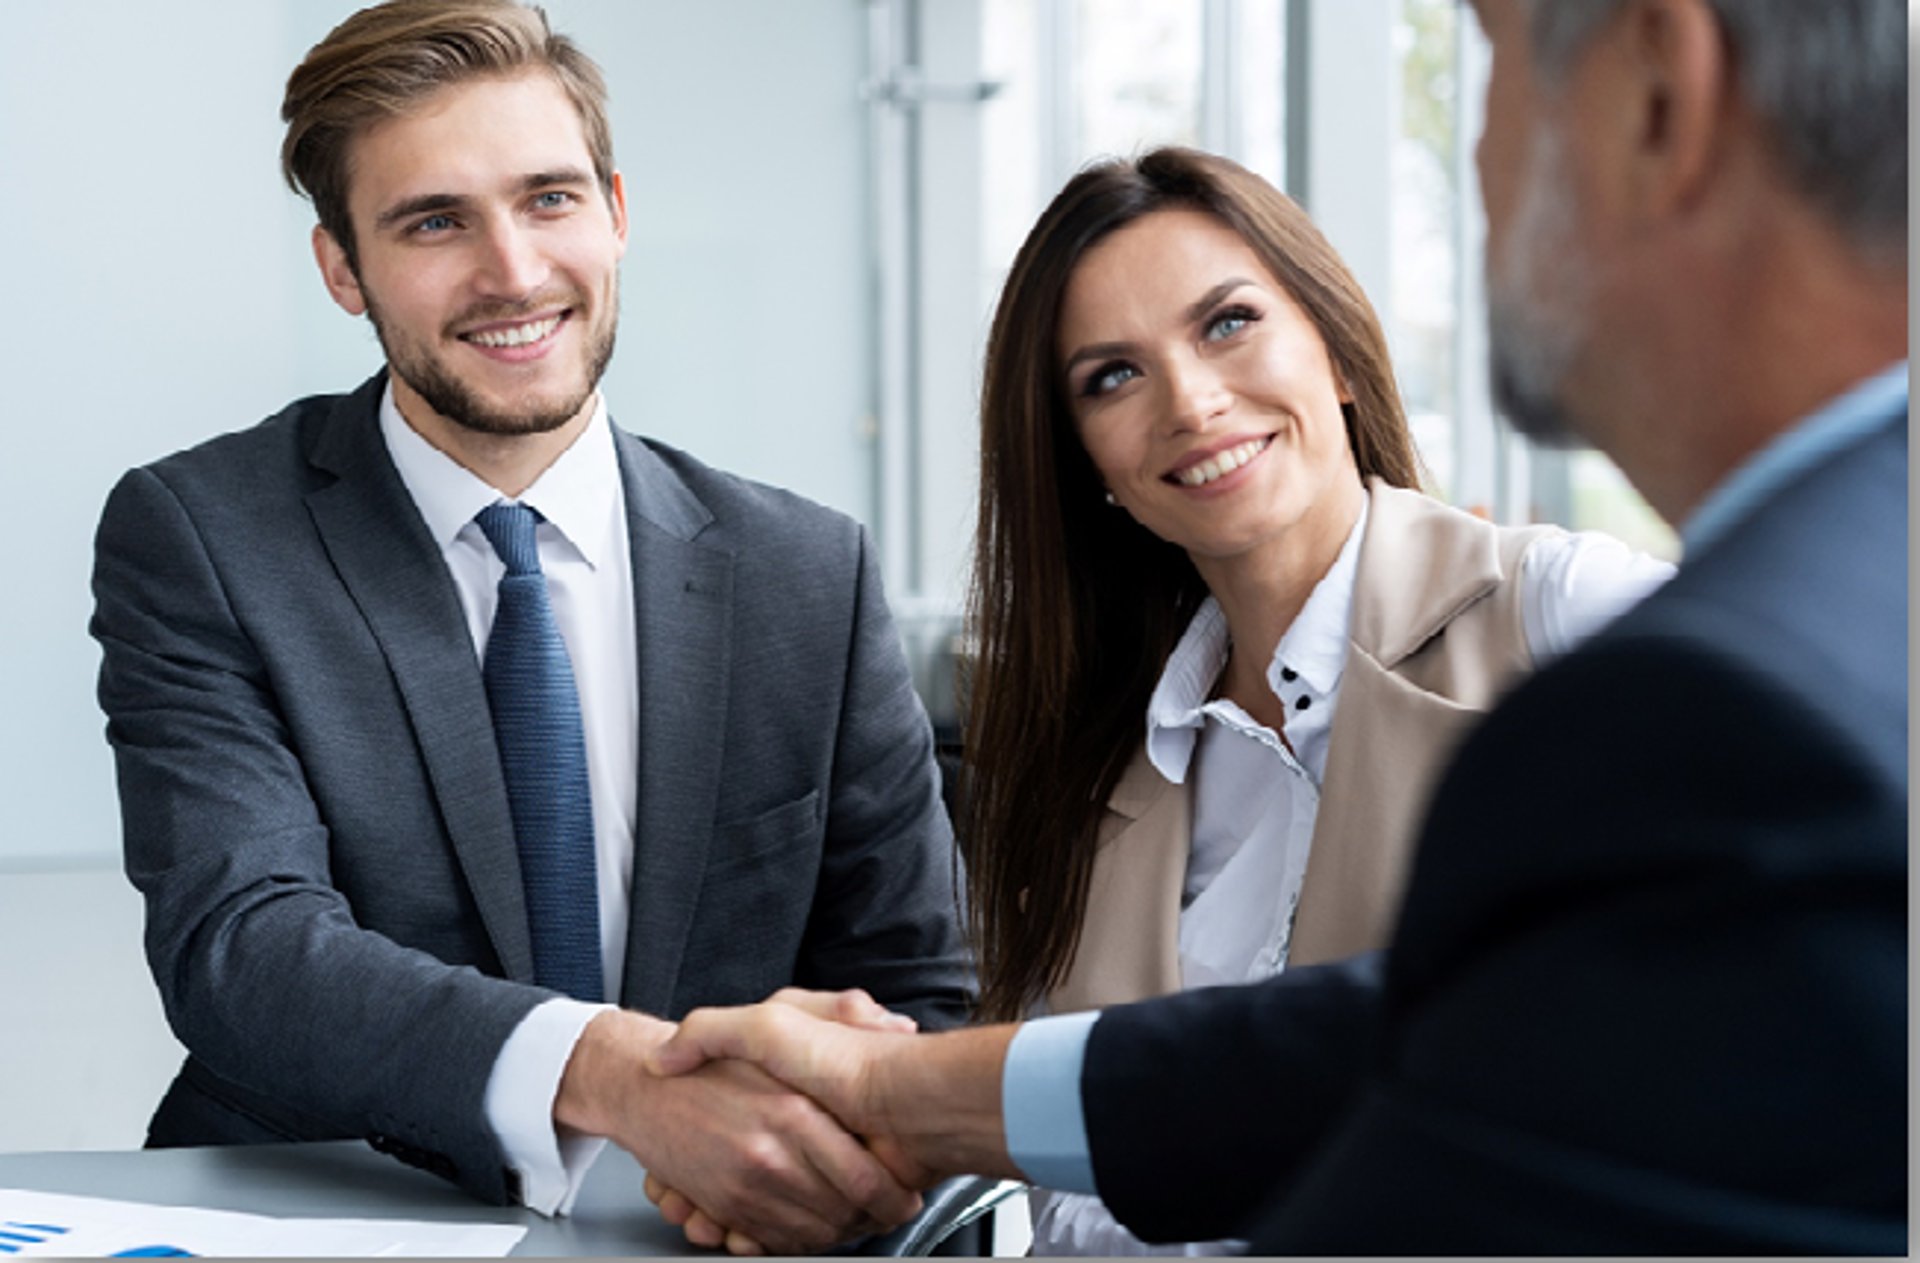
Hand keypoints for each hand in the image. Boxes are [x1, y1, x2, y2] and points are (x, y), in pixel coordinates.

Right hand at [556, 1008, 921, 1254]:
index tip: (903, 1193)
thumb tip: (896, 1025)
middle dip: (869, 1218)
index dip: (889, 1192)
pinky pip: (771, 1240)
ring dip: (835, 1233)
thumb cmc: (717, 1058)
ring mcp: (746, 1186)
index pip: (860, 1175)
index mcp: (793, 1110)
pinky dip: (793, 1241)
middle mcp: (770, 1154)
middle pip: (840, 1213)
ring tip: (855, 1219)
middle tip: (886, 1210)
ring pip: (810, 1233)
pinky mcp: (725, 1207)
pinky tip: (806, 1223)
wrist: (640, 1086)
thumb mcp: (779, 1015)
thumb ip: (842, 1009)